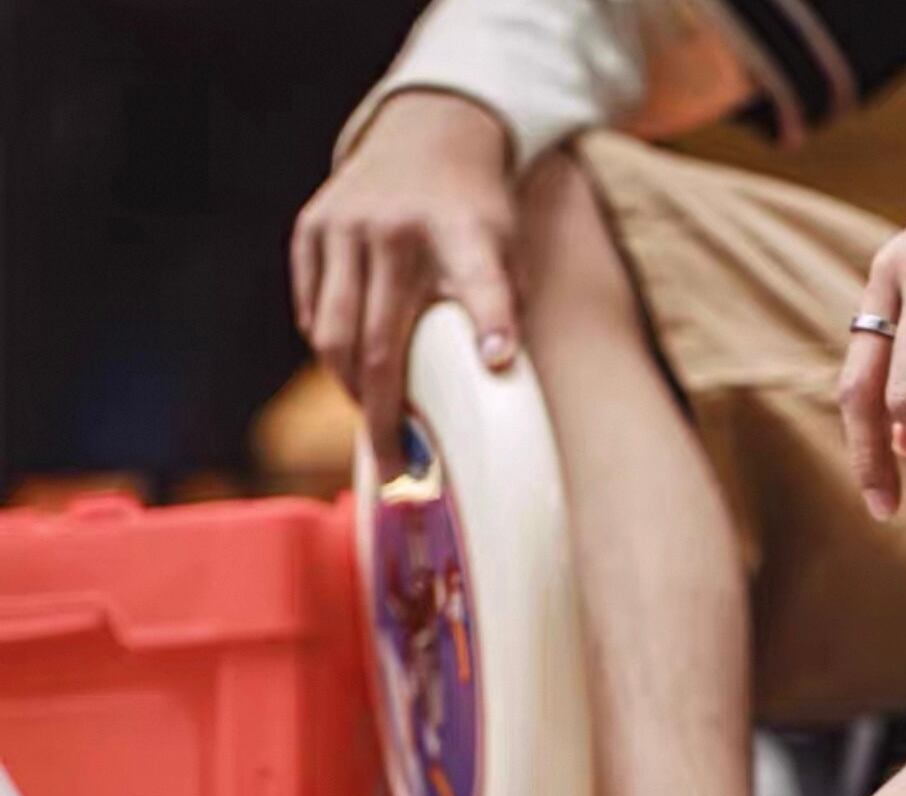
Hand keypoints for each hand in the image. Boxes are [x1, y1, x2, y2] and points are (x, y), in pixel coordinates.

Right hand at [292, 92, 517, 464]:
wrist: (429, 131)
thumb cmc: (475, 212)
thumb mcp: (508, 248)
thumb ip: (503, 308)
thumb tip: (495, 384)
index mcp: (462, 230)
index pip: (482, 281)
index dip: (491, 322)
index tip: (498, 363)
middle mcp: (395, 228)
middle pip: (377, 346)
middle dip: (385, 418)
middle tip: (397, 466)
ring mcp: (344, 227)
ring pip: (332, 338)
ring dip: (351, 390)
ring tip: (376, 421)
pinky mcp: (310, 229)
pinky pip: (312, 315)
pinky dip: (329, 352)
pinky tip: (353, 370)